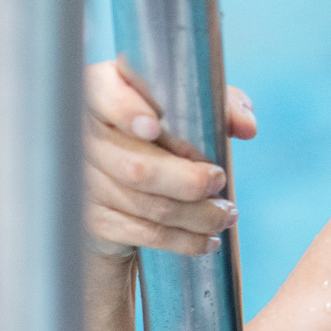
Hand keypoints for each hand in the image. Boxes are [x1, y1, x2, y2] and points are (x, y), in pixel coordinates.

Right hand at [83, 60, 258, 259]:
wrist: (132, 176)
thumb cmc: (170, 128)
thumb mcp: (197, 107)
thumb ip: (224, 106)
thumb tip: (246, 127)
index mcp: (105, 90)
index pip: (103, 93)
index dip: (125, 110)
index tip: (154, 126)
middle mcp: (86, 135)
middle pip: (136, 165)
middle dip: (188, 181)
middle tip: (220, 181)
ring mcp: (85, 180)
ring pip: (145, 204)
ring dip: (195, 215)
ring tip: (226, 215)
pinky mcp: (94, 217)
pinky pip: (142, 232)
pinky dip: (182, 239)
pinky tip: (207, 239)